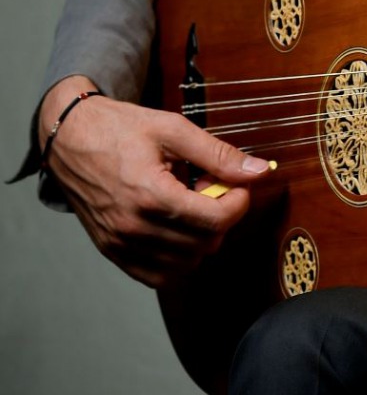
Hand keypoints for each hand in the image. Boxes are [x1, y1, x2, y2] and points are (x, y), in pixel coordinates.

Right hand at [39, 75, 273, 287]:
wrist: (70, 138)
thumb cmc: (119, 129)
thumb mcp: (173, 129)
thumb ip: (218, 154)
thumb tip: (257, 170)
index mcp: (150, 195)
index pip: (216, 221)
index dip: (239, 202)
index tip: (237, 183)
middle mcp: (133, 227)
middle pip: (205, 243)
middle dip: (221, 215)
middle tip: (211, 187)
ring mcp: (120, 244)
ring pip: (186, 263)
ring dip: (201, 237)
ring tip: (191, 203)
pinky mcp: (112, 251)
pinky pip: (158, 276)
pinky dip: (178, 257)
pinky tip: (178, 226)